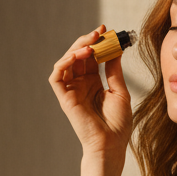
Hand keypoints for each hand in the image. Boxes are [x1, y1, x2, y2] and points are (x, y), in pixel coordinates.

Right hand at [49, 25, 132, 159]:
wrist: (111, 144)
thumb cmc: (117, 123)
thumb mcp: (120, 91)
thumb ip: (114, 70)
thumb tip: (115, 49)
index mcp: (93, 82)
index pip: (92, 57)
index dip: (97, 43)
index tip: (107, 31)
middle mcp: (80, 84)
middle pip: (78, 56)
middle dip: (87, 41)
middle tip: (99, 32)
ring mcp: (71, 90)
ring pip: (66, 62)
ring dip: (76, 49)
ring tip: (91, 44)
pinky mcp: (64, 98)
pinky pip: (56, 76)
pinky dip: (64, 63)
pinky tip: (77, 56)